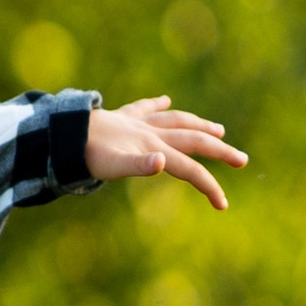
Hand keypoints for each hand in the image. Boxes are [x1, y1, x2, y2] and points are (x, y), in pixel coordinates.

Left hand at [83, 96, 246, 210]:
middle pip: (193, 140)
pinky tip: (164, 100)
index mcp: (153, 147)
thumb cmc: (87, 154)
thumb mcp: (111, 166)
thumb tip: (162, 163)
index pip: (190, 169)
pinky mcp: (122, 116)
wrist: (62, 132)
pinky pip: (144, 108)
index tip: (223, 205)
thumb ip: (138, 166)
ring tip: (217, 129)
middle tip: (242, 160)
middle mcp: (151, 133)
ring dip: (199, 125)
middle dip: (220, 151)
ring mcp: (137, 123)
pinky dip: (157, 105)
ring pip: (176, 121)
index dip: (208, 186)